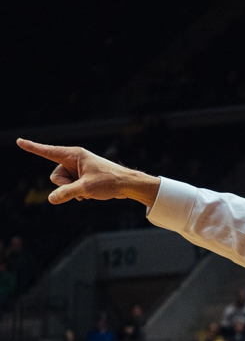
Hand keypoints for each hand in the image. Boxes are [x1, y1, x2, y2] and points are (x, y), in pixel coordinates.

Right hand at [15, 140, 159, 206]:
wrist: (128, 185)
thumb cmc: (110, 182)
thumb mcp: (86, 189)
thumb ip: (66, 193)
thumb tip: (51, 199)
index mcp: (74, 155)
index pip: (48, 151)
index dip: (32, 147)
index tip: (19, 141)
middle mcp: (74, 159)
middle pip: (55, 176)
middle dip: (65, 186)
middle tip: (83, 189)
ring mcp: (78, 168)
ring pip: (63, 183)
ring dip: (73, 191)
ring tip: (90, 191)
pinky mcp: (82, 176)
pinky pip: (71, 186)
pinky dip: (78, 192)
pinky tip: (91, 193)